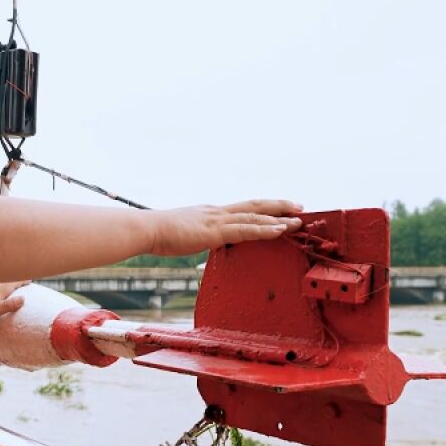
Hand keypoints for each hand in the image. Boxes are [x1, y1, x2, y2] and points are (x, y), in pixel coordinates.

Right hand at [149, 200, 303, 255]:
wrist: (147, 229)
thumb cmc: (157, 233)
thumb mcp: (180, 232)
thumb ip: (193, 235)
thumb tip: (193, 240)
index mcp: (209, 213)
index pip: (241, 208)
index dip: (262, 208)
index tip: (278, 209)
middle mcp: (217, 212)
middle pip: (254, 205)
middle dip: (278, 206)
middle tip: (298, 207)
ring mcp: (217, 220)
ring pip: (255, 215)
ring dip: (279, 218)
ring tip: (298, 220)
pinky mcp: (215, 232)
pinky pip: (246, 229)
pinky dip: (265, 229)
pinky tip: (280, 230)